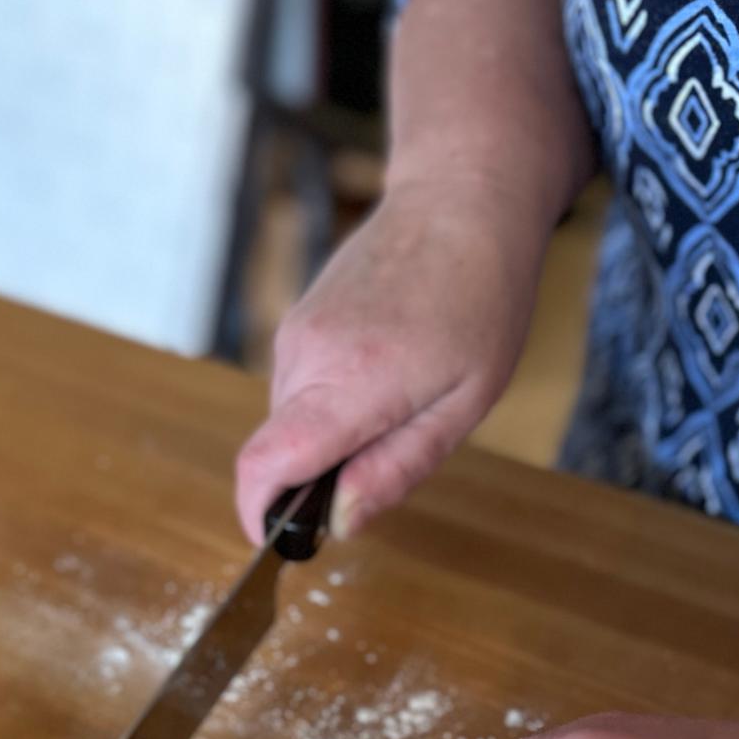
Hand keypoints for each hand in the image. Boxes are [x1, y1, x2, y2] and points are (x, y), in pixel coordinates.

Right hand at [232, 177, 546, 542]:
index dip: (257, 514)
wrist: (460, 198)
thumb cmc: (481, 298)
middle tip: (397, 445)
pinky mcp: (296, 324)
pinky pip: (299, 389)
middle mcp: (306, 357)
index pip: (265, 464)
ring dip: (332, 436)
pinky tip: (385, 370)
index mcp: (351, 381)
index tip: (274, 540)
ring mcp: (294, 335)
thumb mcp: (463, 404)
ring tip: (402, 397)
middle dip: (321, 475)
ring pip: (291, 421)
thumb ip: (395, 468)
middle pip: (281, 452)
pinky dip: (331, 403)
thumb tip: (338, 523)